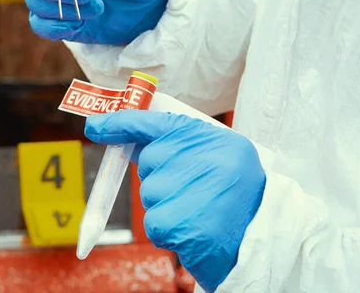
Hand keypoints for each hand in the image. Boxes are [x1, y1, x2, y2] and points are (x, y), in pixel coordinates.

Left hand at [85, 110, 265, 291]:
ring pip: (149, 195)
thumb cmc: (238, 196)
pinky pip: (153, 223)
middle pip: (150, 162)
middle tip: (194, 190)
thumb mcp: (219, 155)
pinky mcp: (178, 223)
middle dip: (162, 177)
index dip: (121, 123)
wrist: (264, 238)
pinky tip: (194, 229)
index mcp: (210, 136)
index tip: (95, 126)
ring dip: (167, 206)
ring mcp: (188, 189)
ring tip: (200, 211)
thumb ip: (179, 144)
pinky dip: (168, 230)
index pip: (155, 122)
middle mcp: (200, 157)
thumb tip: (130, 142)